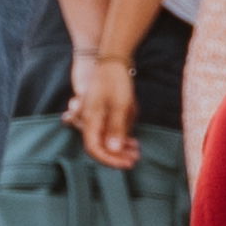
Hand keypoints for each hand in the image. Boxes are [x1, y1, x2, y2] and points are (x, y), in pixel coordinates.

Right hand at [69, 44, 140, 167]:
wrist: (113, 63)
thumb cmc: (115, 81)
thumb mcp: (120, 105)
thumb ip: (116, 128)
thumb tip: (114, 150)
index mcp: (89, 120)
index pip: (94, 148)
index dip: (110, 159)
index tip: (126, 163)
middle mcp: (89, 121)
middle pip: (99, 147)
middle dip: (117, 155)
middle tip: (135, 158)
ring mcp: (94, 118)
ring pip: (105, 140)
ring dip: (120, 147)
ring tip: (136, 150)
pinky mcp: (101, 115)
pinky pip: (108, 131)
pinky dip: (120, 137)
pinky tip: (133, 141)